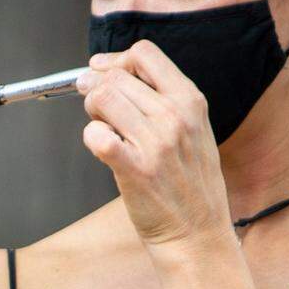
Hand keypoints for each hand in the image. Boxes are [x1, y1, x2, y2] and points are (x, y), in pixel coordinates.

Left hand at [75, 39, 233, 252]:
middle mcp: (175, 116)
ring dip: (93, 112)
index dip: (116, 61)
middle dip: (97, 88)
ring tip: (104, 130)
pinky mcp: (135, 168)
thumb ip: (162, 99)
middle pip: (116, 76)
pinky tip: (103, 149)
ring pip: (102, 99)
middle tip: (98, 110)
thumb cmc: (191, 186)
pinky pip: (96, 135)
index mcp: (191, 101)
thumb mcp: (194, 131)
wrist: (197, 235)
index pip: (144, 53)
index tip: (103, 73)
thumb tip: (110, 71)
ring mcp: (156, 142)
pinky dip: (91, 138)